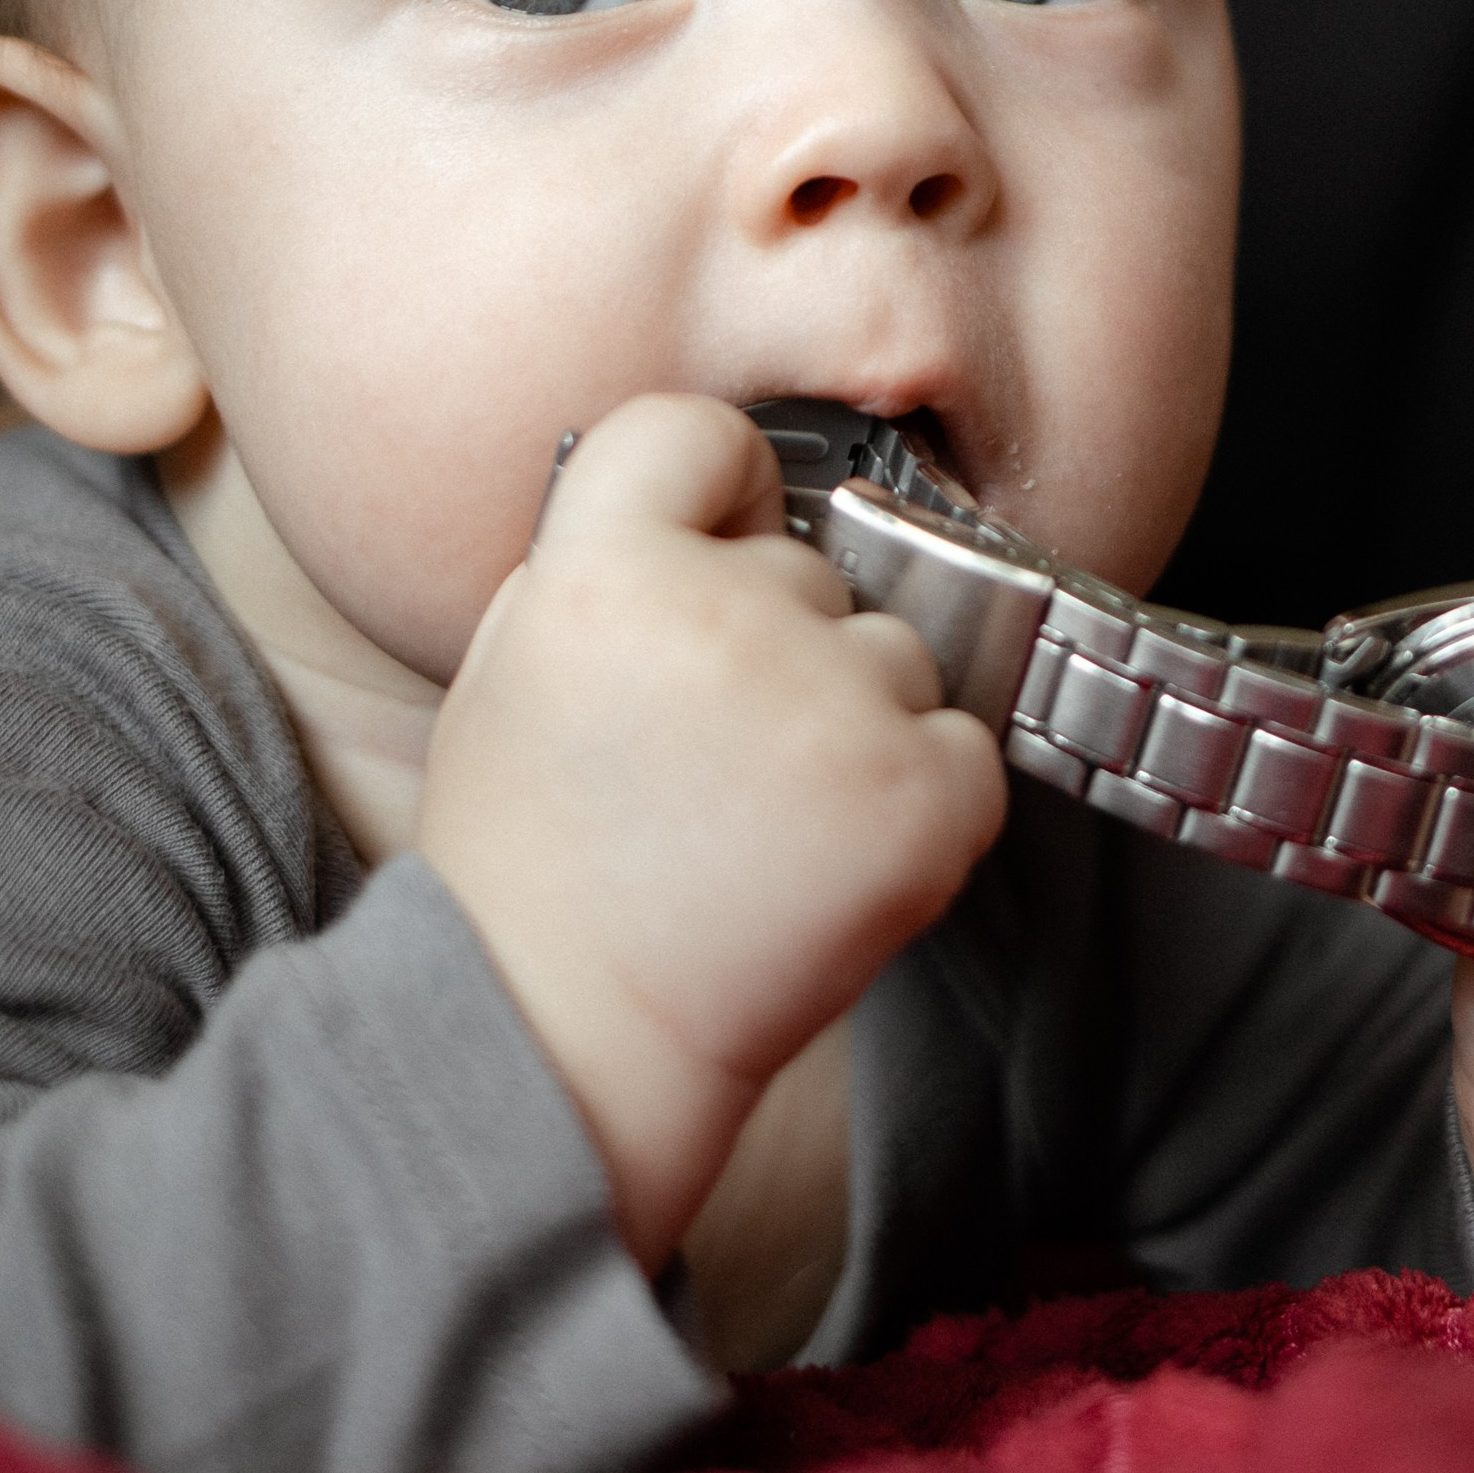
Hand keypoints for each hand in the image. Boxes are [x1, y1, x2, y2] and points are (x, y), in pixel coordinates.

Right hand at [418, 395, 1005, 1273]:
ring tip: (765, 830)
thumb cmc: (532, 873)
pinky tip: (830, 866)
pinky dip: (923, 806)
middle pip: (811, 568)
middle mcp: (722, 614)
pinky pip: (965, 751)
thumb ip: (606, 570)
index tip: (722, 538)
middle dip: (784, 649)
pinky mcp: (920, 794)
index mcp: (600, 570)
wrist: (560, 1042)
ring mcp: (834, 704)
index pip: (695, 430)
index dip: (719, 484)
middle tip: (712, 767)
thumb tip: (707, 513)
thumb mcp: (509, 673)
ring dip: (858, 727)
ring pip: (896, 660)